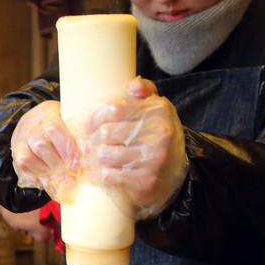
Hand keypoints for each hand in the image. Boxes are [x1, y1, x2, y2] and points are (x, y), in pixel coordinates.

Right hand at [9, 100, 79, 202]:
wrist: (35, 120)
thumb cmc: (59, 123)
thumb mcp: (69, 122)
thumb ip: (77, 136)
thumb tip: (88, 155)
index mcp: (48, 114)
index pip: (54, 130)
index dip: (67, 150)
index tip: (77, 165)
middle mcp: (31, 126)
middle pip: (40, 146)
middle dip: (58, 165)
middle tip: (71, 176)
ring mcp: (21, 139)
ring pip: (28, 158)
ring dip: (45, 171)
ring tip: (60, 179)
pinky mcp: (16, 152)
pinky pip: (21, 166)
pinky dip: (34, 175)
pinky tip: (46, 180)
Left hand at [84, 77, 187, 218]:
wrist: (175, 171)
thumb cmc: (156, 136)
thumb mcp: (155, 109)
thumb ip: (144, 90)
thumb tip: (133, 84)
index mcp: (159, 110)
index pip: (113, 109)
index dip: (95, 119)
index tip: (89, 127)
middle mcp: (160, 133)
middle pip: (105, 133)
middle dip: (95, 141)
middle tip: (94, 146)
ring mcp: (154, 158)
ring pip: (104, 154)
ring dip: (98, 159)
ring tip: (101, 159)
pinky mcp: (147, 180)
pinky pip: (109, 175)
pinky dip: (103, 175)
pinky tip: (107, 172)